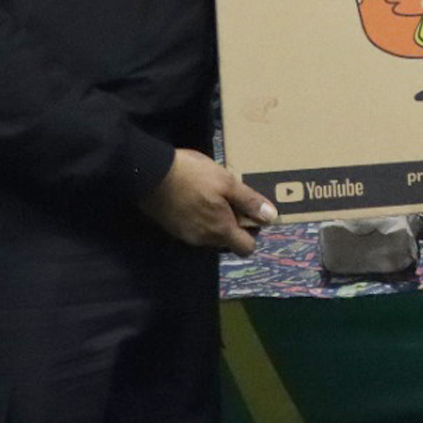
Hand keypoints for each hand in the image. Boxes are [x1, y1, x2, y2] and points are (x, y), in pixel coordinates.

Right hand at [137, 148, 276, 254]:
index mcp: (220, 230)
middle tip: (233, 200)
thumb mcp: (226, 182)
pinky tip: (197, 199)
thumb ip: (249, 201)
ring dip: (217, 221)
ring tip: (214, 197)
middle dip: (235, 225)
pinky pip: (195, 230)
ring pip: (211, 236)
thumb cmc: (193, 176)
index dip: (253, 234)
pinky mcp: (173, 228)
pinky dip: (200, 219)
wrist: (150, 173)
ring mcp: (186, 236)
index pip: (246, 249)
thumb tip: (271, 217)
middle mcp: (203, 240)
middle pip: (228, 242)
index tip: (251, 215)